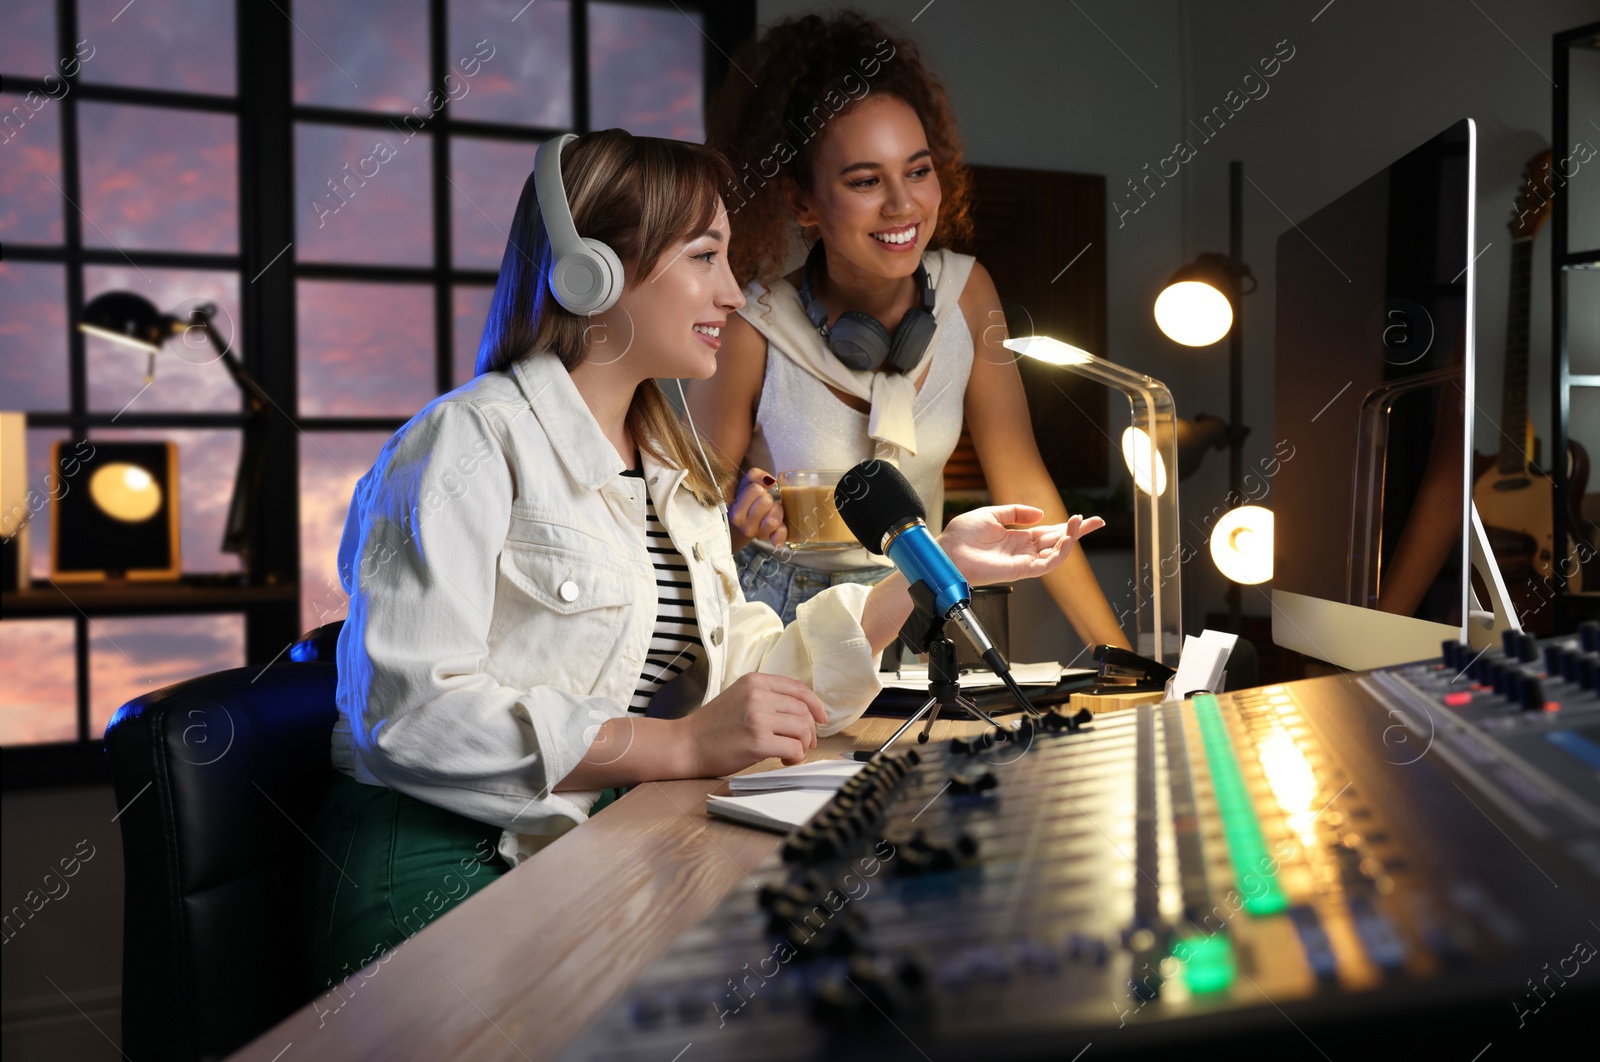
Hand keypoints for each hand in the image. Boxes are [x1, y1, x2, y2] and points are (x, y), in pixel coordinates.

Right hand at [680, 672, 827, 775]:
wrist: (686, 744)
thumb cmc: (712, 727)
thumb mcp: (739, 698)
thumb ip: (766, 697)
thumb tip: (801, 710)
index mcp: (755, 681)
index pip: (799, 689)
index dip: (815, 706)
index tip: (821, 719)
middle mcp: (758, 695)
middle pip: (804, 710)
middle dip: (810, 731)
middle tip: (804, 743)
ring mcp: (758, 717)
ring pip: (803, 729)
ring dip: (803, 744)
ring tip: (792, 752)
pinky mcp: (758, 741)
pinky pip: (794, 748)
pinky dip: (795, 757)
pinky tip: (784, 760)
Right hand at [729, 467, 786, 546]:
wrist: (749, 522)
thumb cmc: (749, 500)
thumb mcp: (747, 484)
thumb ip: (755, 475)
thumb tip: (770, 480)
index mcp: (736, 512)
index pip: (755, 490)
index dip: (759, 488)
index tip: (757, 493)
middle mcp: (745, 527)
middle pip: (766, 502)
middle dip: (769, 498)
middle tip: (766, 502)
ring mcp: (758, 535)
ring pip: (773, 519)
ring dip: (777, 510)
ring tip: (773, 510)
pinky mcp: (772, 541)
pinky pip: (779, 536)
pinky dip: (782, 532)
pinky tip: (780, 527)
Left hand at [937, 504, 1102, 585]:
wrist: (948, 552)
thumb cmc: (961, 536)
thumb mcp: (991, 514)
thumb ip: (1015, 511)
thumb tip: (1040, 513)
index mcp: (1016, 537)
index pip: (1048, 531)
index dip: (1066, 525)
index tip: (1084, 518)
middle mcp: (1022, 550)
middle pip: (1057, 541)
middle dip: (1078, 532)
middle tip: (1098, 521)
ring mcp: (1023, 561)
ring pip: (1056, 552)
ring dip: (1071, 539)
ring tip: (1081, 524)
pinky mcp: (1021, 570)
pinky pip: (1047, 564)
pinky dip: (1060, 553)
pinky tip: (1067, 540)